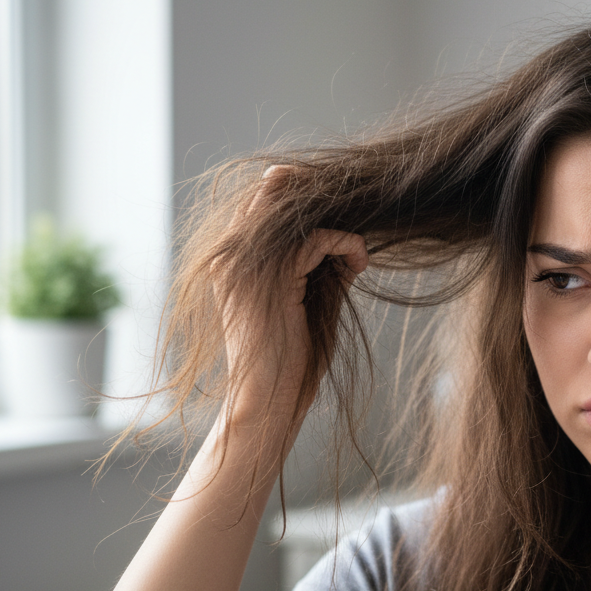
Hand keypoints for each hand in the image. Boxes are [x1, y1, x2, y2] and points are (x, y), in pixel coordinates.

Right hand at [218, 167, 368, 419]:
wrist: (269, 397)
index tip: (341, 218)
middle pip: (275, 193)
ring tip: (356, 257)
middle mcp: (231, 255)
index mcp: (232, 260)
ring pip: (298, 212)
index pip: (263, 200)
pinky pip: (317, 239)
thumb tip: (350, 240)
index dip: (304, 197)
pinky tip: (359, 265)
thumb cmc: (289, 358)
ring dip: (338, 228)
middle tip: (352, 224)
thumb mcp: (309, 299)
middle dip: (321, 201)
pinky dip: (347, 245)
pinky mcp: (271, 278)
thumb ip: (320, 265)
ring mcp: (245, 264)